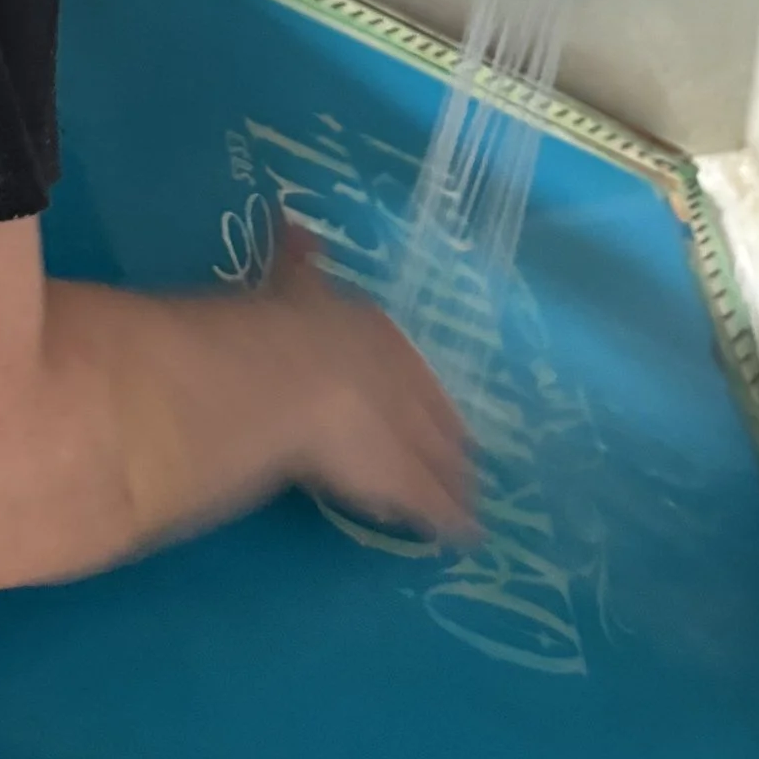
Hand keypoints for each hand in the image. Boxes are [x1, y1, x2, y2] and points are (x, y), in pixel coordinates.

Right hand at [258, 227, 475, 540]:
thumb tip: (293, 221)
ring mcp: (412, 433)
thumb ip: (299, 260)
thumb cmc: (288, 329)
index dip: (421, 390)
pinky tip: (463, 536)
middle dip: (449, 437)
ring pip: (442, 460)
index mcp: (380, 337)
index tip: (430, 403)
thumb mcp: (295, 285)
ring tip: (470, 499)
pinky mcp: (408, 482)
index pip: (409, 368)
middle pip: (435, 415)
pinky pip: (432, 504)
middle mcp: (407, 382)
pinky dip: (448, 520)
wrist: (295, 378)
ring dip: (454, 479)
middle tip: (465, 455)